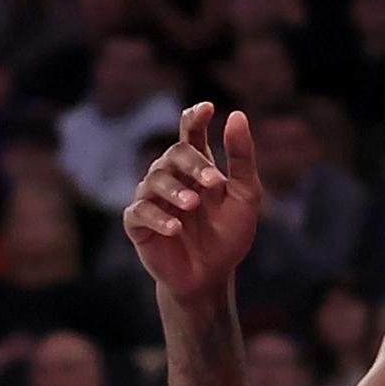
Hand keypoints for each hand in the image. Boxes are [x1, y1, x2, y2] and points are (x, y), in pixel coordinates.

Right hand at [122, 101, 262, 301]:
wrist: (211, 277)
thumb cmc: (228, 234)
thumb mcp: (246, 196)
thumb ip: (242, 157)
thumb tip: (237, 115)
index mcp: (197, 166)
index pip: (191, 133)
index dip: (195, 117)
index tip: (208, 108)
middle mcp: (172, 177)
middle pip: (174, 154)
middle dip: (194, 164)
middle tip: (215, 182)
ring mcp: (152, 199)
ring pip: (154, 179)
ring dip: (175, 190)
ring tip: (193, 205)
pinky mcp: (138, 224)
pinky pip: (139, 212)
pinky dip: (157, 217)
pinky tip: (176, 228)